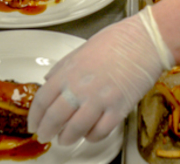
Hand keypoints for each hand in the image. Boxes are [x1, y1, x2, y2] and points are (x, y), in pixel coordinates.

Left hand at [30, 9, 171, 144]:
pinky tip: (90, 134)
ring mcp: (99, 100)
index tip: (34, 123)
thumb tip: (49, 81)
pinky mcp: (118, 109)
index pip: (42, 100)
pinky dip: (92, 136)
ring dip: (67, 138)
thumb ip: (63, 67)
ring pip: (75, 130)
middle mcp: (80, 87)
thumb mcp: (82, 49)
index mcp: (69, 71)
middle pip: (55, 118)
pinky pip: (100, 132)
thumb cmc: (117, 40)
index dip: (35, 116)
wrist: (146, 41)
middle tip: (45, 136)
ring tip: (65, 140)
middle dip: (46, 131)